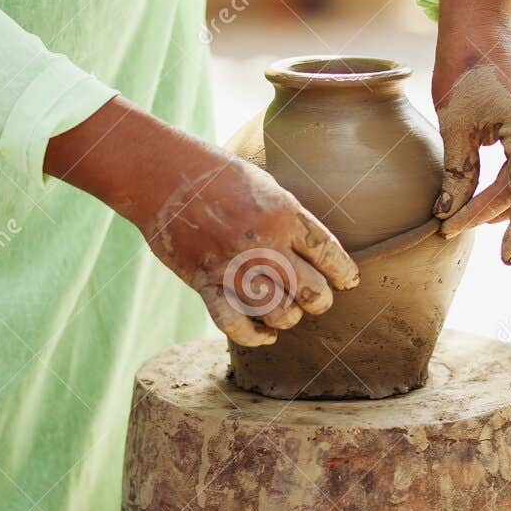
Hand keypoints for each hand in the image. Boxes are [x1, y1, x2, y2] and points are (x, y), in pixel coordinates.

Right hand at [46, 98, 358, 345]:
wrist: (161, 173)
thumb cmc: (215, 173)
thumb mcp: (263, 184)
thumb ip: (287, 218)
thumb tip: (309, 249)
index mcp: (283, 213)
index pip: (328, 252)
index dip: (344, 273)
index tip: (349, 282)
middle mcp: (263, 242)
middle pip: (312, 291)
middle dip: (320, 302)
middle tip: (317, 301)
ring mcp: (233, 265)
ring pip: (279, 313)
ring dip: (288, 318)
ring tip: (287, 312)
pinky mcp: (204, 282)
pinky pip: (235, 324)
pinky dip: (254, 337)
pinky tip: (264, 335)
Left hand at [431, 0, 510, 263]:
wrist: (481, 26)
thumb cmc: (463, 68)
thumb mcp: (453, 124)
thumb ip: (457, 173)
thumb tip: (449, 214)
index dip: (493, 222)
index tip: (472, 242)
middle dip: (494, 215)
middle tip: (456, 226)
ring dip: (508, 202)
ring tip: (472, 214)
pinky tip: (491, 193)